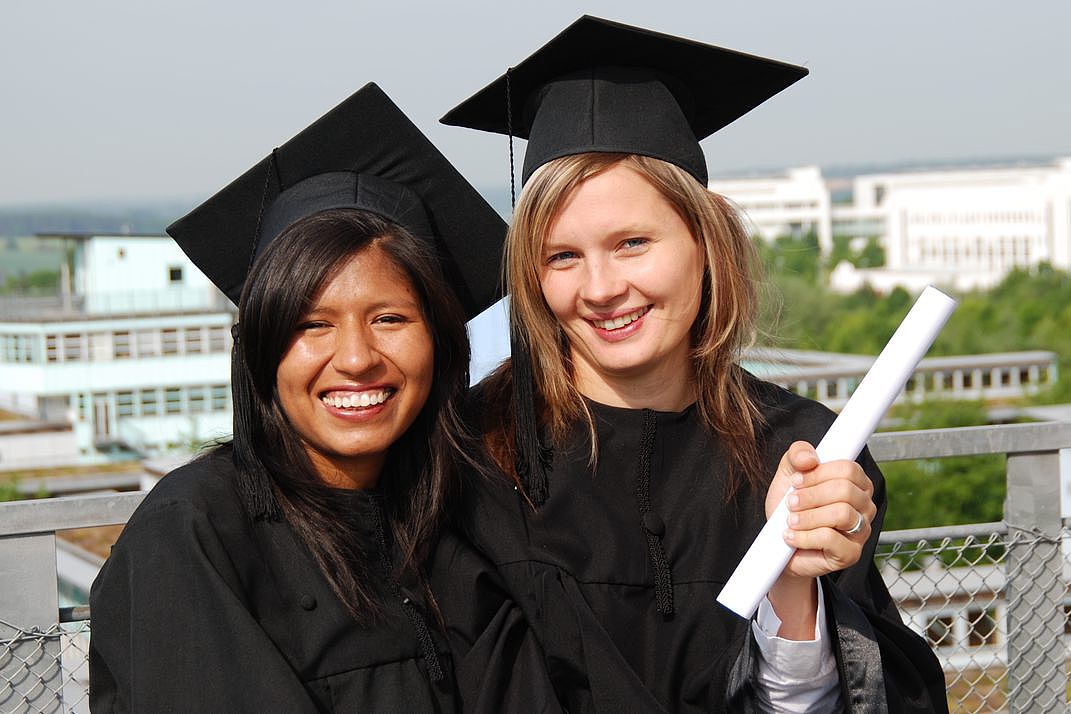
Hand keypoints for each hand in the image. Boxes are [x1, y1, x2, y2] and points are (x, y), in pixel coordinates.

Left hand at [764, 441, 876, 637]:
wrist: (779, 544)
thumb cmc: (789, 508)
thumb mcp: (788, 475)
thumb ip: (797, 456)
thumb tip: (809, 458)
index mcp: (855, 482)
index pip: (848, 469)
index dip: (818, 473)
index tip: (796, 481)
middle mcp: (864, 505)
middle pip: (845, 490)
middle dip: (811, 496)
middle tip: (791, 503)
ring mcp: (861, 531)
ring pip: (842, 513)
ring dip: (808, 516)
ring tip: (790, 521)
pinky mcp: (851, 553)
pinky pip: (831, 538)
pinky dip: (805, 536)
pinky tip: (792, 536)